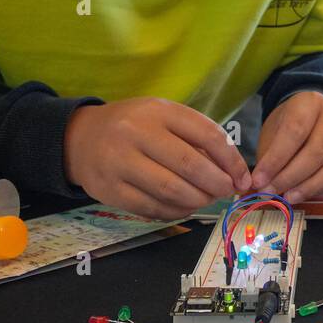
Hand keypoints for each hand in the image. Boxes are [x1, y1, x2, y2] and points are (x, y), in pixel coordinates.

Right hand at [63, 98, 249, 219]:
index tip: (242, 177)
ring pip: (171, 190)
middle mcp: (136, 133)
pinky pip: (152, 207)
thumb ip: (195, 137)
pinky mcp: (110, 190)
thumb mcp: (162, 117)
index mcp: (158, 111)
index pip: (207, 135)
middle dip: (217, 184)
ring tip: (206, 199)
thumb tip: (233, 172)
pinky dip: (175, 211)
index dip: (231, 160)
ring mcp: (120, 163)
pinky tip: (184, 206)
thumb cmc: (133, 127)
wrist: (80, 138)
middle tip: (227, 192)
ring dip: (198, 200)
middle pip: (190, 165)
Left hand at [252, 91, 322, 204]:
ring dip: (313, 187)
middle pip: (319, 149)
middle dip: (292, 176)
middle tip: (272, 191)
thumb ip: (268, 157)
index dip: (276, 159)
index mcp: (311, 102)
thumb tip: (262, 186)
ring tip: (291, 197)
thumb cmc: (291, 127)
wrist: (316, 119)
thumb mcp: (273, 132)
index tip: (259, 180)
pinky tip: (316, 196)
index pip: (295, 130)